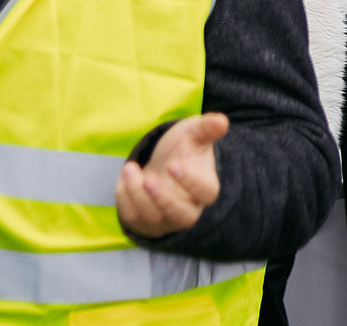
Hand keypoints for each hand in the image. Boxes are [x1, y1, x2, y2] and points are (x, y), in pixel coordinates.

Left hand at [117, 112, 226, 237]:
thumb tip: (222, 121)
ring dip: (138, 195)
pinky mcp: (147, 223)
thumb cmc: (183, 148)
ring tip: (130, 168)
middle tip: (149, 180)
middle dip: (164, 200)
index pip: (205, 193)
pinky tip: (125, 178)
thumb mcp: (194, 133)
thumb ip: (207, 127)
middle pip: (183, 217)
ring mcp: (168, 219)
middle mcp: (190, 208)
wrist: (163, 162)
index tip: (173, 165)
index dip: (190, 182)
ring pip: (155, 218)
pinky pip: (134, 219)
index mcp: (206, 187)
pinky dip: (125, 200)